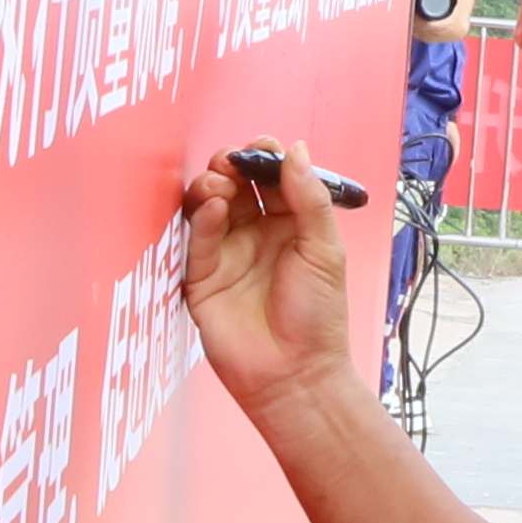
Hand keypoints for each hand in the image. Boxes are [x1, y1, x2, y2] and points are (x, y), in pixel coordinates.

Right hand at [176, 153, 364, 418]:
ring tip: (221, 183)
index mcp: (289, 225)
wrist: (294, 375)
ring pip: (209, 205)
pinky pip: (197, 239)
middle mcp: (255, 234)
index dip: (265, 158)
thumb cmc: (317, 318)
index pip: (271, 178)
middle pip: (236, 184)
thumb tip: (296, 149)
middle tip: (233, 162)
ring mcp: (227, 254)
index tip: (263, 147)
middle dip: (231, 165)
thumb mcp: (324, 250)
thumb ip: (309, 199)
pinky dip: (203, 217)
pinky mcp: (202, 278)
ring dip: (211, 185)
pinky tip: (215, 207)